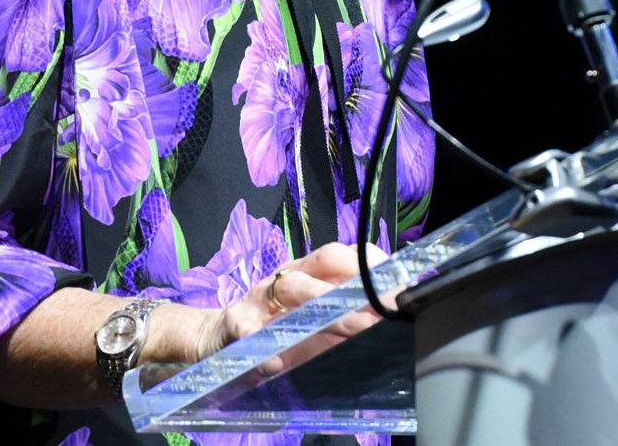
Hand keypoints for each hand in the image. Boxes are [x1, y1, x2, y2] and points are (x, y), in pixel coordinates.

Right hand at [189, 240, 388, 363]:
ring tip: (352, 327)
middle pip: (324, 262)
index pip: (344, 254)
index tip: (400, 289)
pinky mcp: (234, 321)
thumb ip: (343, 321)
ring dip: (322, 305)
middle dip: (357, 286)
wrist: (218, 337)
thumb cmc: (275, 329)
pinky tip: (275, 362)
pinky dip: (260, 341)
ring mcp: (260, 295)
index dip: (373, 267)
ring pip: (290, 286)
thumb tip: (389, 321)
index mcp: (309, 272)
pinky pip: (246, 326)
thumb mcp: (311, 324)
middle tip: (383, 315)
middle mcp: (288, 275)